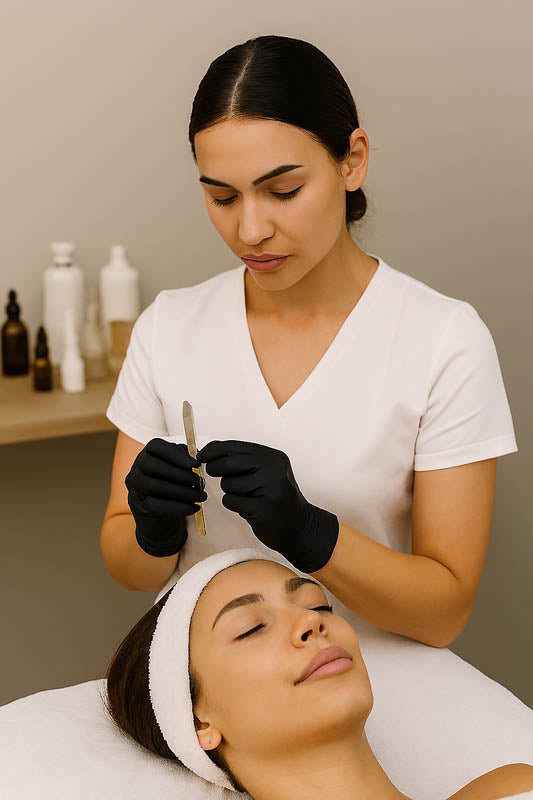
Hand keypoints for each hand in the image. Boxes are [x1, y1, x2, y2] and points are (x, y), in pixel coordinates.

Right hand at [125, 438, 206, 556]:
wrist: (160, 509)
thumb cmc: (172, 480)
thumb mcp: (179, 465)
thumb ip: (186, 458)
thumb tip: (197, 458)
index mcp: (148, 452)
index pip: (156, 446)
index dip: (176, 455)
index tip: (196, 465)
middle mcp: (137, 466)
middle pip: (154, 466)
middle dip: (180, 474)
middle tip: (199, 482)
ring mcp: (134, 485)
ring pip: (154, 486)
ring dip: (182, 492)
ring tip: (200, 496)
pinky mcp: (137, 504)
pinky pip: (156, 505)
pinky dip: (178, 507)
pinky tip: (194, 507)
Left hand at [195, 440, 338, 573]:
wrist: (299, 527)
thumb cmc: (276, 498)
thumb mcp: (266, 472)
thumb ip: (242, 460)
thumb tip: (209, 451)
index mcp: (274, 458)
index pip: (236, 447)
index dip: (214, 450)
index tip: (201, 455)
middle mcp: (274, 470)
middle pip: (229, 463)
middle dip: (216, 468)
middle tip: (214, 474)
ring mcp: (270, 490)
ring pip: (228, 484)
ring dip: (230, 491)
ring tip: (247, 497)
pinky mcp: (262, 509)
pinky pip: (231, 501)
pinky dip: (234, 505)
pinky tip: (250, 509)